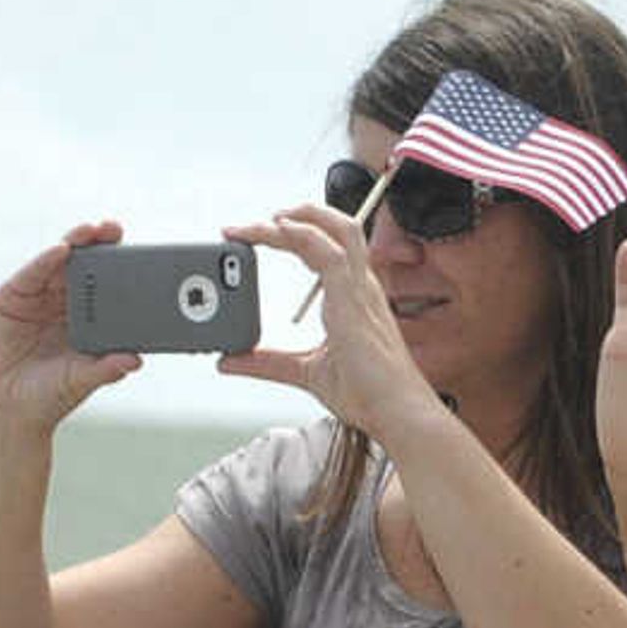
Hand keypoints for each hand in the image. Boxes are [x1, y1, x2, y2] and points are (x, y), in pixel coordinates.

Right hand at [0, 222, 144, 428]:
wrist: (7, 411)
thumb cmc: (49, 395)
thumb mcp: (82, 380)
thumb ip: (107, 369)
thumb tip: (136, 360)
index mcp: (86, 317)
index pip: (105, 282)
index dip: (118, 264)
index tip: (140, 252)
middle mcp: (61, 301)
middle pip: (82, 263)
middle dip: (98, 243)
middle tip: (113, 229)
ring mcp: (36, 297)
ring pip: (56, 261)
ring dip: (73, 243)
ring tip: (90, 232)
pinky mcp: (10, 298)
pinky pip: (30, 274)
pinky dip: (44, 261)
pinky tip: (59, 251)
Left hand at [216, 202, 439, 447]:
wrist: (395, 412)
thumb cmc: (368, 395)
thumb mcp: (306, 373)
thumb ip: (269, 363)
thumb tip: (231, 360)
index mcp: (354, 297)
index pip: (325, 249)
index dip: (292, 235)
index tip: (255, 237)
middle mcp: (360, 285)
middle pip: (333, 228)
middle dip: (295, 215)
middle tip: (252, 225)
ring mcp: (358, 288)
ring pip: (335, 228)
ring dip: (299, 215)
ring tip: (266, 217)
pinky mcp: (351, 297)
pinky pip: (327, 250)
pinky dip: (302, 233)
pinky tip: (279, 228)